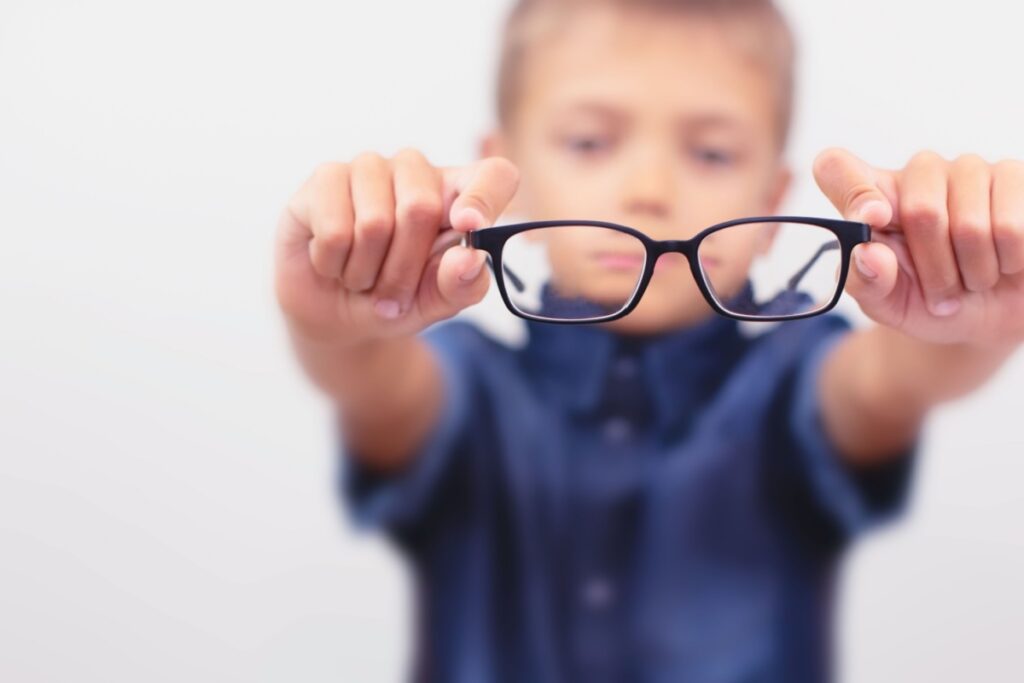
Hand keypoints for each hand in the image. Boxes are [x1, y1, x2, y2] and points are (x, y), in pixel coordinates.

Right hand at [274, 149, 518, 346]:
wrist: (336, 313)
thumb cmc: (396, 298)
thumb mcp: (434, 304)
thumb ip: (461, 286)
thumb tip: (470, 259)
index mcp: (460, 195)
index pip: (495, 176)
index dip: (485, 197)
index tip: (469, 227)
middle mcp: (417, 171)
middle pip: (421, 207)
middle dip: (403, 270)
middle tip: (392, 293)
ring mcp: (369, 168)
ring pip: (374, 223)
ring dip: (366, 272)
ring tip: (362, 277)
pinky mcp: (325, 178)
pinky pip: (334, 230)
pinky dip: (334, 264)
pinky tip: (333, 262)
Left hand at [813, 147, 1023, 347]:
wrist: (985, 317)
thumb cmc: (925, 303)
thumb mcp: (886, 305)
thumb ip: (866, 283)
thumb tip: (867, 253)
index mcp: (870, 197)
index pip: (835, 167)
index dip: (854, 192)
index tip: (875, 219)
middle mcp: (917, 174)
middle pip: (921, 211)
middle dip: (935, 269)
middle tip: (940, 291)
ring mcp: (968, 170)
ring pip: (971, 225)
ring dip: (973, 272)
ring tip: (972, 277)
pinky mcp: (1013, 177)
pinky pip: (1012, 226)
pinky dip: (1008, 262)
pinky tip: (1005, 261)